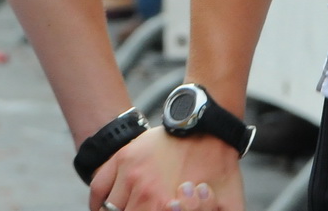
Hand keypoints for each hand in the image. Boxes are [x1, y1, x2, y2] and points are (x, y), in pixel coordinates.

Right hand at [92, 127, 240, 210]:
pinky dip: (97, 202)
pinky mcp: (122, 157)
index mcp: (163, 205)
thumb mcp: (230, 202)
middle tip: (143, 209)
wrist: (207, 126)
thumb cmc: (218, 167)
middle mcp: (143, 191)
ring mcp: (129, 173)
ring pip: (109, 208)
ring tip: (126, 209)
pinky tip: (103, 208)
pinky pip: (98, 187)